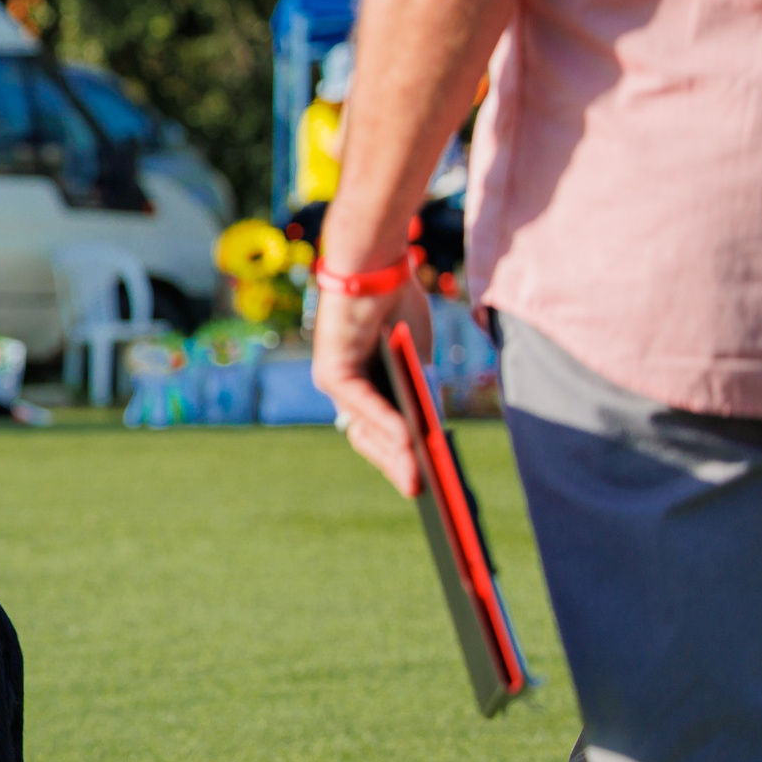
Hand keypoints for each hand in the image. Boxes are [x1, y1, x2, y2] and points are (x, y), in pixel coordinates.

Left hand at [310, 275, 434, 497]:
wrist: (376, 266)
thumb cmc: (396, 307)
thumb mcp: (417, 360)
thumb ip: (419, 393)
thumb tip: (429, 435)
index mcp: (362, 390)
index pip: (378, 437)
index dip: (401, 462)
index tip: (426, 486)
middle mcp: (342, 390)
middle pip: (370, 441)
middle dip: (399, 468)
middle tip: (427, 495)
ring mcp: (334, 381)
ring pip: (366, 428)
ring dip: (395, 454)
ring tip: (421, 478)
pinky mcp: (332, 369)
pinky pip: (362, 403)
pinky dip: (386, 421)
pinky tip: (408, 439)